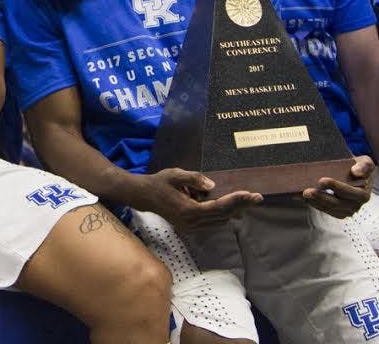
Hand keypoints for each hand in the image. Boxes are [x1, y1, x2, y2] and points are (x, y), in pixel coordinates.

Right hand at [134, 169, 262, 231]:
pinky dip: (223, 213)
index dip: (235, 201)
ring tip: (248, 200)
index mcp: (188, 211)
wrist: (144, 196)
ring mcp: (192, 228)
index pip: (218, 207)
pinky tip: (231, 206)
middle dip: (241, 205)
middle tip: (257, 197)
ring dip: (234, 210)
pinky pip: (212, 222)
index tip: (250, 194)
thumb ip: (194, 178)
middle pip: (222, 215)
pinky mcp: (191, 227)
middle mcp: (192, 223)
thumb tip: (213, 185)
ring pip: (219, 220)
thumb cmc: (159, 183)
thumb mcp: (174, 175)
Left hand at [301, 156, 374, 218]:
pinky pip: (324, 209)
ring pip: (328, 208)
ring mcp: (346, 209)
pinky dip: (312, 203)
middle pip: (337, 203)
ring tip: (302, 194)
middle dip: (320, 197)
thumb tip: (356, 172)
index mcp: (362, 194)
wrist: (355, 174)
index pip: (349, 192)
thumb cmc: (358, 168)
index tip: (322, 181)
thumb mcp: (365, 163)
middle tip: (306, 191)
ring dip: (314, 202)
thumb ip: (363, 166)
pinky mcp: (337, 211)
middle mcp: (355, 204)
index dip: (336, 187)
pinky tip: (301, 197)